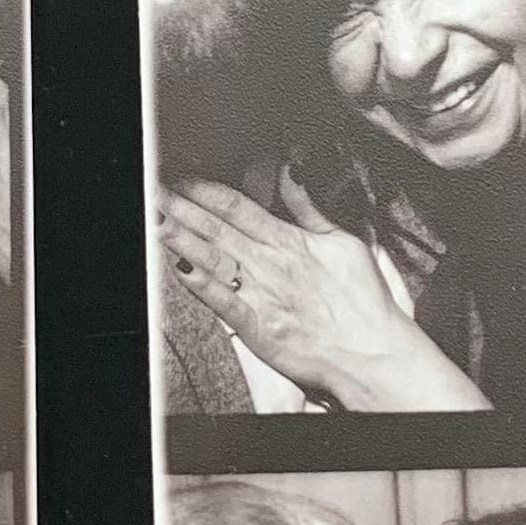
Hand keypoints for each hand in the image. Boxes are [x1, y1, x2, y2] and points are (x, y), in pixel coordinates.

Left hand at [158, 168, 487, 411]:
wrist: (372, 352)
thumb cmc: (362, 303)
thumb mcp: (343, 242)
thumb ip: (310, 208)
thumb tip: (295, 172)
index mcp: (289, 241)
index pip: (238, 206)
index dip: (204, 188)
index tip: (180, 174)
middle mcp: (271, 263)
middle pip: (217, 227)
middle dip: (181, 206)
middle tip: (153, 187)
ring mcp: (262, 294)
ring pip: (213, 258)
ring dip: (181, 238)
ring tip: (155, 219)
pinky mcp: (259, 326)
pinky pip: (224, 303)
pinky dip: (202, 286)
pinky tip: (179, 270)